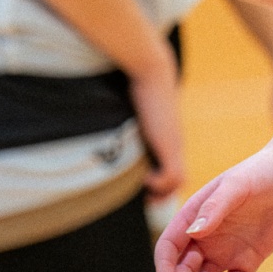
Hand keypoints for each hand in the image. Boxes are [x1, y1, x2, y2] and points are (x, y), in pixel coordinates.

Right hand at [128, 50, 184, 197]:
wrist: (153, 72)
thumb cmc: (137, 86)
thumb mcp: (132, 108)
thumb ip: (125, 121)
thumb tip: (94, 123)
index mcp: (167, 139)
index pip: (173, 171)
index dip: (160, 183)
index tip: (143, 188)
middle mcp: (174, 144)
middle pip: (178, 181)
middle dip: (162, 193)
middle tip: (144, 199)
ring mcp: (174, 146)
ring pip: (178, 181)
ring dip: (162, 191)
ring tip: (144, 191)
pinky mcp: (170, 145)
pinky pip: (173, 176)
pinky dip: (159, 183)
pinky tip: (144, 177)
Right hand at [156, 146, 272, 271]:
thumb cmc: (263, 171)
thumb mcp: (238, 185)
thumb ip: (215, 207)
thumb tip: (192, 233)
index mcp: (195, 215)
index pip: (170, 246)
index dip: (164, 266)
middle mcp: (207, 236)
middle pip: (184, 268)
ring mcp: (227, 250)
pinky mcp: (249, 260)